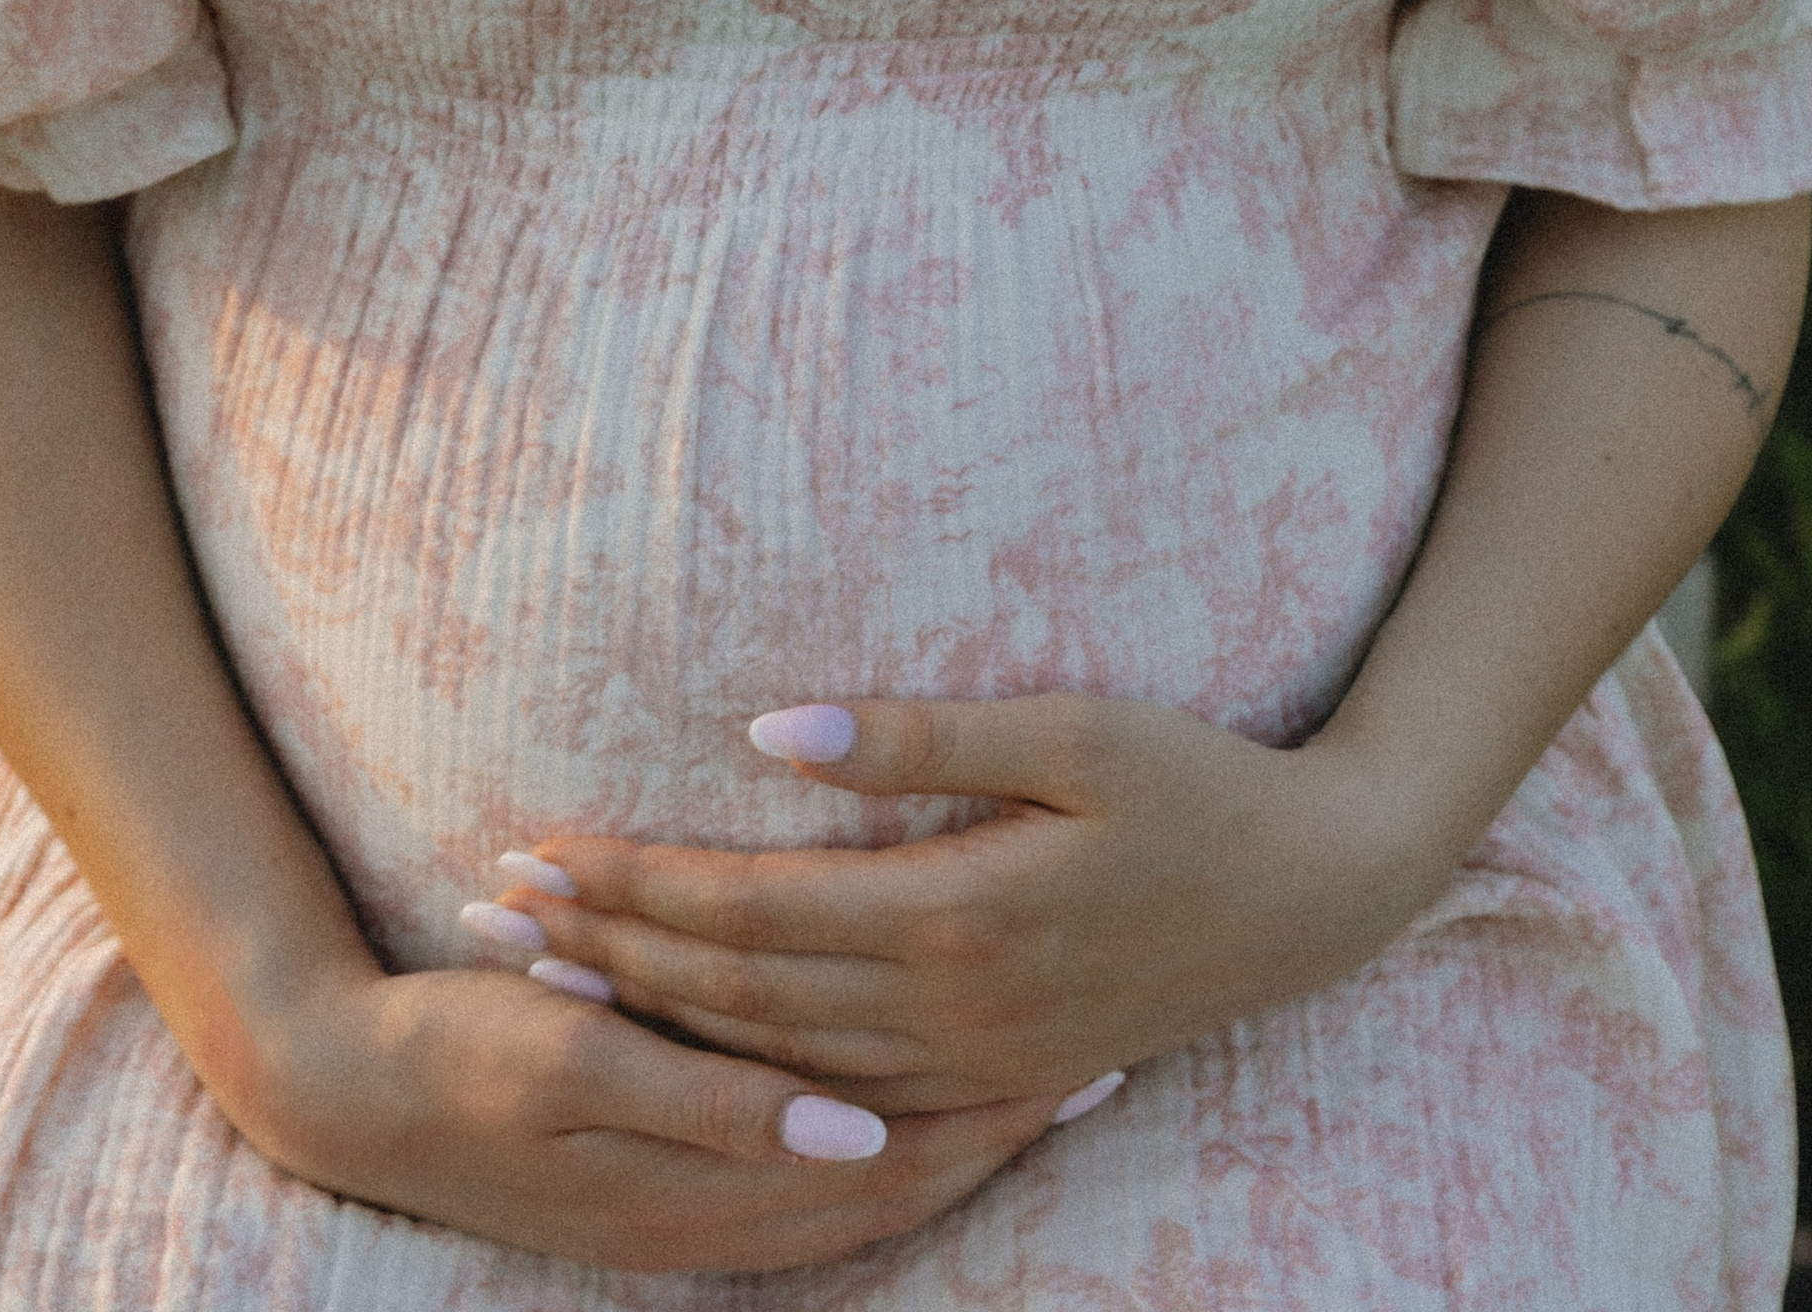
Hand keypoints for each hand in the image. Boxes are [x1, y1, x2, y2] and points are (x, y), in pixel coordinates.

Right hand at [240, 948, 1062, 1274]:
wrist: (345, 1090)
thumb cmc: (461, 1058)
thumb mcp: (578, 1067)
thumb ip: (718, 1107)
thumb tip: (853, 1135)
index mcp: (706, 1189)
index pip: (892, 1164)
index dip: (987, 1113)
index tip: (1078, 1053)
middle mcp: (714, 1221)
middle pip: (896, 1186)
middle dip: (997, 1125)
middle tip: (1100, 1059)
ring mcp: (690, 1216)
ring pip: (861, 1191)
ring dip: (949, 1136)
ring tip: (1041, 1080)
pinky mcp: (668, 1190)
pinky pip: (806, 1186)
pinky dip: (876, 1150)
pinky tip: (911, 1108)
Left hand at [488, 693, 1448, 1116]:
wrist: (1320, 898)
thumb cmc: (1201, 783)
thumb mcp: (1076, 731)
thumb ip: (920, 735)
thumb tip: (768, 725)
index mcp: (960, 914)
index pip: (750, 908)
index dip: (635, 883)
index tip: (536, 848)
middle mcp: (950, 1008)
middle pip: (738, 989)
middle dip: (608, 949)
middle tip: (492, 913)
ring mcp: (971, 1059)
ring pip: (773, 1050)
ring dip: (653, 1010)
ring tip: (549, 973)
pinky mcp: (995, 1078)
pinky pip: (837, 1086)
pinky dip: (741, 1067)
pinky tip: (682, 1048)